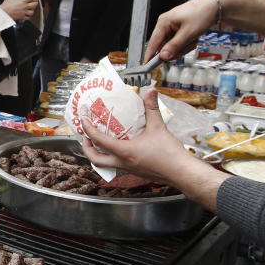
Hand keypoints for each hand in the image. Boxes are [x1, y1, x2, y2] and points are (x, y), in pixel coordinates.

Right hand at [0, 0, 38, 21]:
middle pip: (35, 4)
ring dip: (32, 9)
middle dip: (35, 2)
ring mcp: (24, 12)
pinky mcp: (22, 17)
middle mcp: (25, 6)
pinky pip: (28, 17)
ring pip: (33, 11)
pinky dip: (28, 16)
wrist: (4, 13)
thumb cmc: (6, 5)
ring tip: (31, 8)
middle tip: (34, 1)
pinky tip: (27, 14)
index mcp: (23, 0)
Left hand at [78, 89, 193, 184]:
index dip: (88, 129)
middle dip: (87, 148)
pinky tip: (121, 148)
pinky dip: (114, 157)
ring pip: (106, 164)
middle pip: (96, 160)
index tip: (83, 120)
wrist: (182, 173)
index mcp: (124, 152)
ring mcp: (129, 169)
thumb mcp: (159, 127)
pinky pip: (119, 166)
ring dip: (100, 154)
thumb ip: (152, 108)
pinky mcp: (137, 172)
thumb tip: (150, 91)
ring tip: (100, 142)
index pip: (99, 140)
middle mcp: (123, 163)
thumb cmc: (169, 154)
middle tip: (86, 137)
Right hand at [146, 0, 219, 61]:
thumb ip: (174, 46)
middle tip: (187, 47)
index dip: (150, 55)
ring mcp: (172, 26)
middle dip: (177, 50)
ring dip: (184, 46)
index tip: (148, 66)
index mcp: (163, 22)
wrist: (215, 6)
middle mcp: (165, 24)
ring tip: (193, 40)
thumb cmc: (201, 14)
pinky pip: (179, 42)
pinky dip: (187, 43)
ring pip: (173, 45)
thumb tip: (162, 56)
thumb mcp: (188, 33)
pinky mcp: (179, 28)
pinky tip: (194, 38)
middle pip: (164, 46)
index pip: (153, 42)